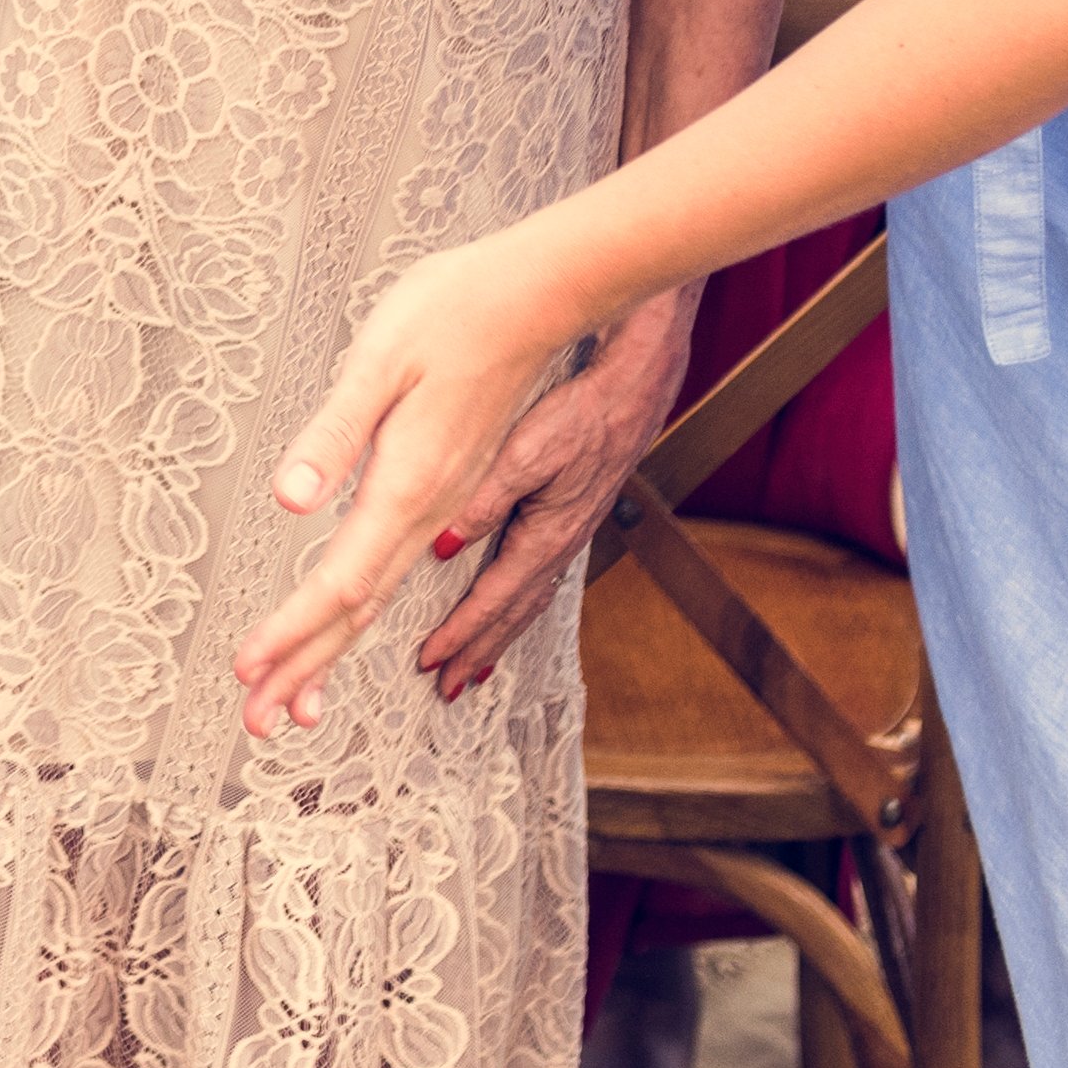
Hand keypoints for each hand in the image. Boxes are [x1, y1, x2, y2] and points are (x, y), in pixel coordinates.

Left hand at [233, 233, 608, 733]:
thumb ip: (334, 436)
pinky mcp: (451, 483)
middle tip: (255, 721)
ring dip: (332, 649)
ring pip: (381, 595)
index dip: (290, 634)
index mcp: (408, 487)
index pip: (338, 583)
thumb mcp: (378, 362)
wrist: (539, 294)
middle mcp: (432, 509)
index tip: (246, 673)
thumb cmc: (453, 312)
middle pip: (358, 608)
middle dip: (304, 666)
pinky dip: (369, 609)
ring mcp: (447, 501)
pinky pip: (403, 569)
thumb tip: (289, 501)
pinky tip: (356, 622)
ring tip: (297, 701)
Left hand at [408, 292, 688, 702]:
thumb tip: (442, 543)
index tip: (431, 662)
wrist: (636, 382)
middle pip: (513, 613)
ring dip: (498, 633)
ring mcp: (569, 530)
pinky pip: (539, 574)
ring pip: (527, 597)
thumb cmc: (583, 409)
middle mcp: (560, 543)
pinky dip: (518, 601)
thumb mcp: (527, 450)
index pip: (494, 600)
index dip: (461, 634)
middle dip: (477, 650)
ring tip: (473, 663)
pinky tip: (509, 602)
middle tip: (446, 684)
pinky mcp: (571, 512)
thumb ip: (483, 498)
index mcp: (547, 534)